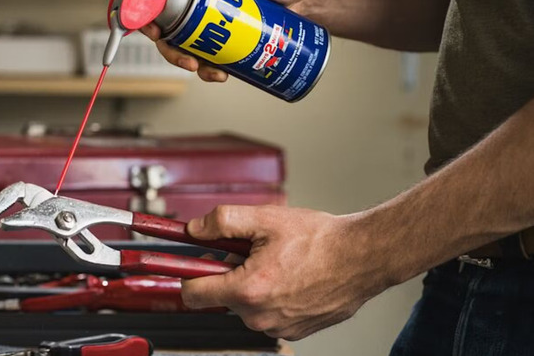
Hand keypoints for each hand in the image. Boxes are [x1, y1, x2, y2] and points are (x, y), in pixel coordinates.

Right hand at [123, 0, 319, 81]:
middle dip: (148, 22)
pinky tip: (218, 72)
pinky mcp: (213, 34)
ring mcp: (201, 11)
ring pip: (172, 33)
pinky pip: (196, 51)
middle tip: (159, 37)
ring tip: (196, 65)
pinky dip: (201, 66)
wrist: (309, 1)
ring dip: (176, 53)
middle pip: (153, 1)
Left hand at [181, 205, 388, 339]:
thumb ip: (222, 222)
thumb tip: (195, 229)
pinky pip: (268, 314)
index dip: (187, 275)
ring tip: (277, 264)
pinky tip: (290, 278)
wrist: (362, 257)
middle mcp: (259, 317)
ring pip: (246, 306)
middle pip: (221, 297)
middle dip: (229, 274)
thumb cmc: (320, 240)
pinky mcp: (294, 331)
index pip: (192, 294)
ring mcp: (278, 327)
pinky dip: (272, 297)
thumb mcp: (265, 219)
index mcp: (247, 290)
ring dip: (252, 286)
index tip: (187, 265)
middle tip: (250, 253)